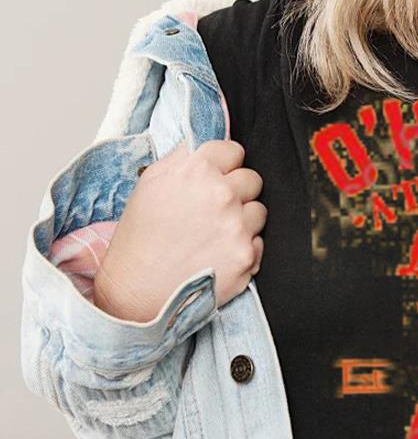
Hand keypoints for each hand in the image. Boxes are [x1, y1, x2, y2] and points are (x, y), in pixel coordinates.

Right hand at [94, 140, 266, 321]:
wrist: (137, 291)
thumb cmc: (140, 239)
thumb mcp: (150, 184)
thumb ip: (183, 159)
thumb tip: (206, 146)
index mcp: (196, 170)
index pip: (233, 151)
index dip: (225, 165)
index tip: (217, 177)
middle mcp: (221, 194)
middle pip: (252, 179)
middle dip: (237, 192)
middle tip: (213, 210)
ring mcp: (237, 226)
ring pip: (259, 211)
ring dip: (243, 221)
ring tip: (213, 235)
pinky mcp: (247, 256)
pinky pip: (259, 243)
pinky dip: (244, 249)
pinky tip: (218, 255)